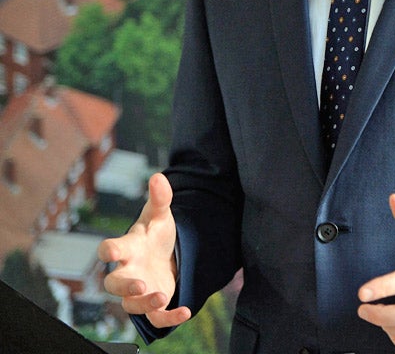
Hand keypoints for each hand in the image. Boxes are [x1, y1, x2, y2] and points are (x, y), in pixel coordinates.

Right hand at [97, 173, 190, 327]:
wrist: (165, 256)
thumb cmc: (155, 236)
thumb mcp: (160, 216)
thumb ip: (159, 199)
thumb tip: (158, 176)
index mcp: (128, 248)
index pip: (110, 249)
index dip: (108, 250)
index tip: (109, 250)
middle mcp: (128, 272)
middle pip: (114, 284)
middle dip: (124, 286)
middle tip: (139, 284)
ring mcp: (139, 291)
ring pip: (131, 305)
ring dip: (144, 303)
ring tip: (161, 296)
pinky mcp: (153, 304)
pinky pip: (155, 318)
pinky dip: (168, 319)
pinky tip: (186, 312)